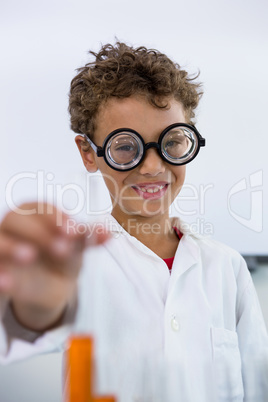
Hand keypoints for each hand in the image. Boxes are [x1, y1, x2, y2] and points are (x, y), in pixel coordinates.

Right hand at [0, 202, 107, 330]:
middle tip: (62, 249)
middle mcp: (14, 226)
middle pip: (16, 219)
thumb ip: (88, 240)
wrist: (44, 286)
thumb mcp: (75, 249)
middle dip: (39, 232)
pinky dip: (0, 274)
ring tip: (30, 257)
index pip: (41, 208)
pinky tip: (10, 284)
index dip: (56, 217)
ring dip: (11, 246)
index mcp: (35, 214)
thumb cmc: (59, 257)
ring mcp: (2, 244)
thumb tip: (107, 233)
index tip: (73, 231)